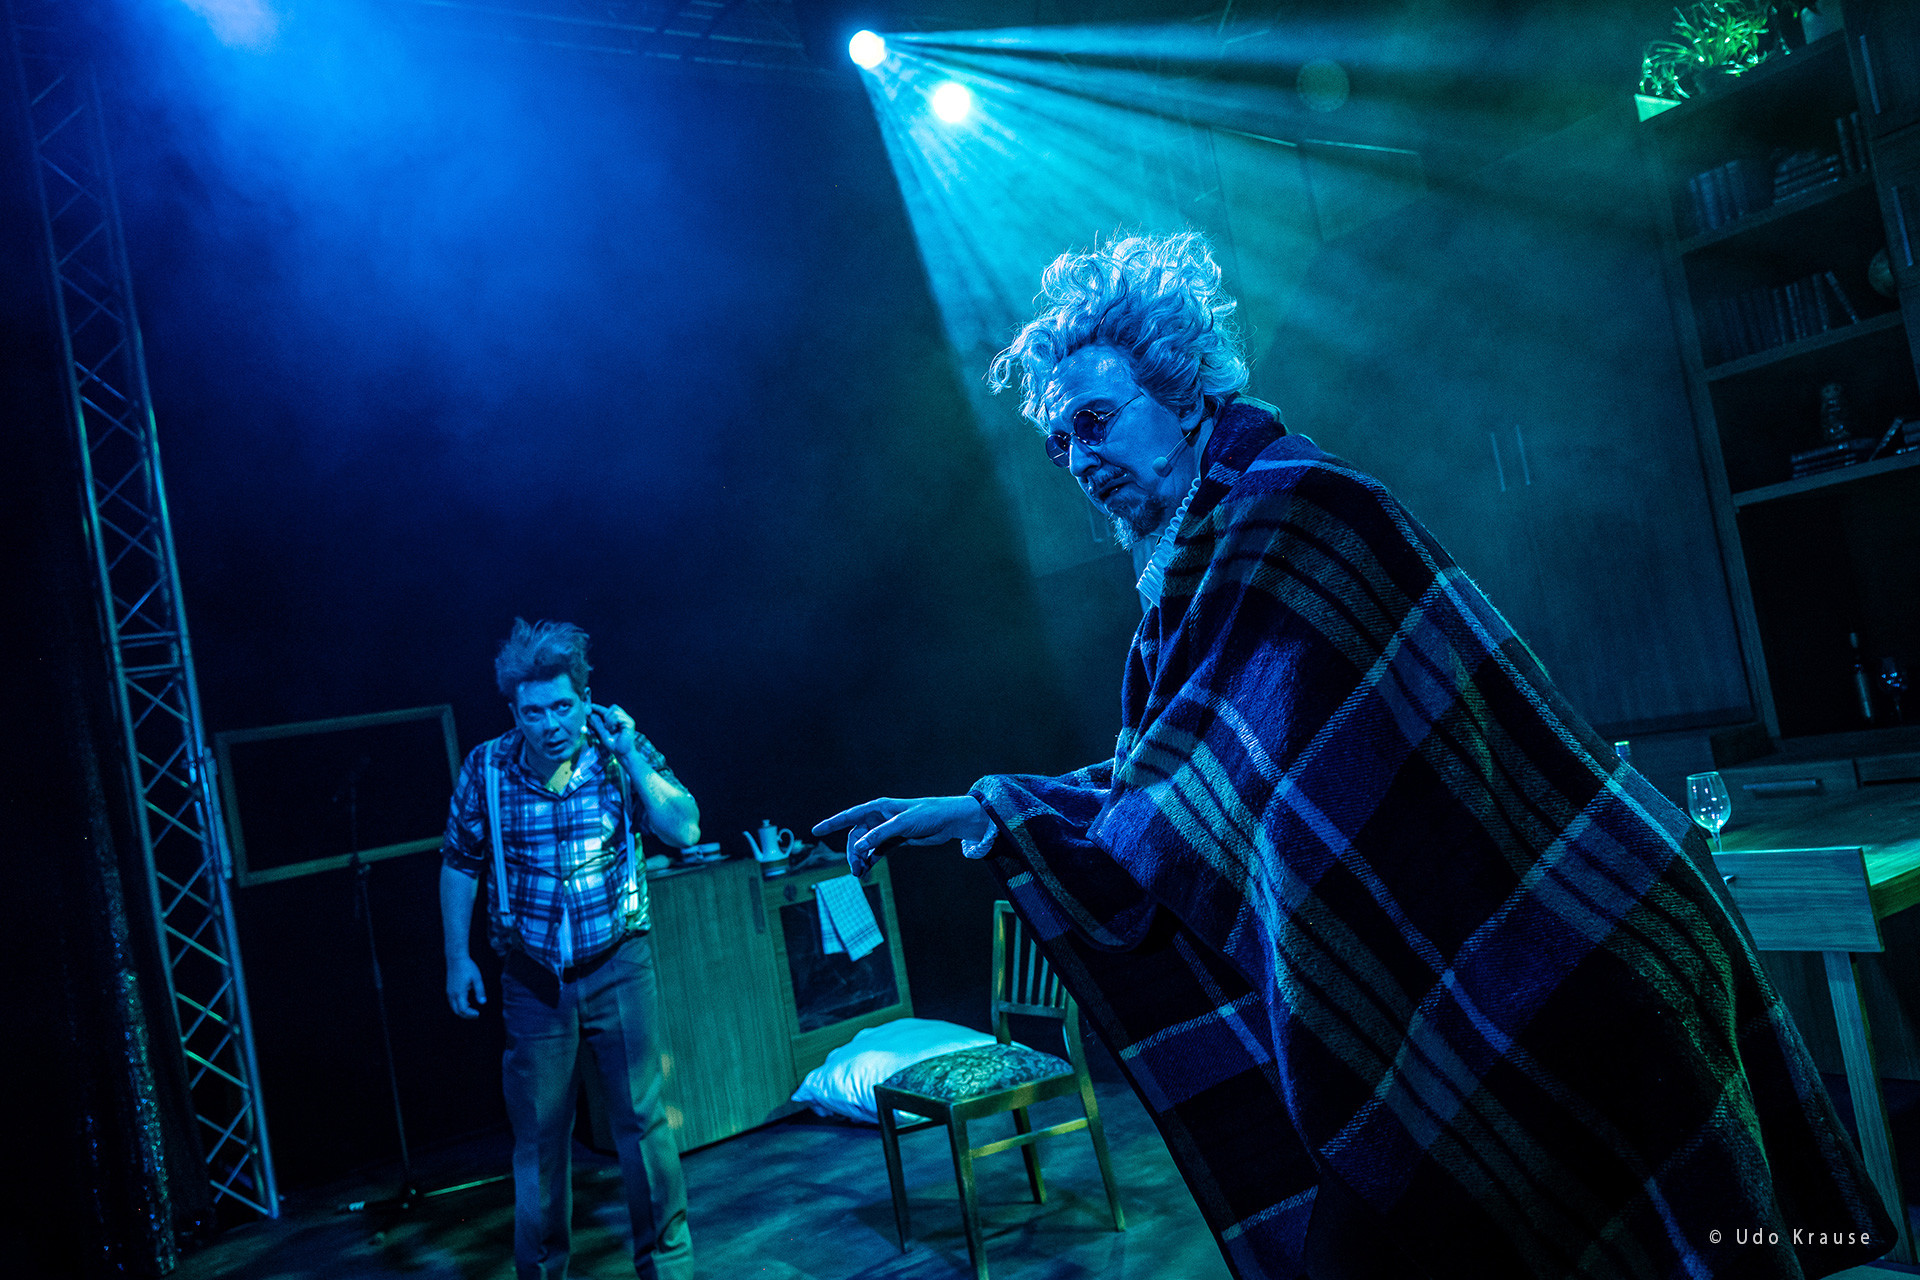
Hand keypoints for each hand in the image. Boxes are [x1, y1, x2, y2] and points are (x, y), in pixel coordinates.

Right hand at [446, 954, 485, 1018]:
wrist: (456, 958)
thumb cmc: (468, 967)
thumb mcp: (477, 978)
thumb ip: (480, 991)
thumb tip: (483, 1002)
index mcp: (459, 992)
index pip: (464, 1009)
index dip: (470, 1014)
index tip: (478, 1014)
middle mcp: (452, 994)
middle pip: (457, 1011)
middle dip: (466, 1015)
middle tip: (476, 1015)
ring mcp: (449, 992)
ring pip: (453, 1007)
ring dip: (462, 1011)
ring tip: (473, 1010)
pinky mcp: (448, 989)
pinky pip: (452, 1002)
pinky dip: (459, 1006)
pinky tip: (467, 1002)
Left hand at [588, 703, 638, 759]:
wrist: (622, 753)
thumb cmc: (614, 745)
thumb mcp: (602, 734)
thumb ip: (598, 724)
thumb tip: (591, 715)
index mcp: (617, 721)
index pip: (607, 710)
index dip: (599, 707)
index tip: (590, 705)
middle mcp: (623, 718)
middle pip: (613, 707)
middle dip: (606, 714)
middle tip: (606, 726)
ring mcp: (627, 720)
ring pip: (614, 711)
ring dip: (609, 720)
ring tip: (611, 730)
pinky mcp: (630, 723)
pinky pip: (617, 717)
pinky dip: (612, 723)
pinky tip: (613, 730)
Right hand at [813, 796, 990, 874]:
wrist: (949, 821)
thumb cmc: (928, 814)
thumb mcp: (903, 824)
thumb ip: (880, 835)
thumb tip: (860, 847)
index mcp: (879, 807)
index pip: (850, 815)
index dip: (832, 823)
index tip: (815, 831)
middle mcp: (880, 818)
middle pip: (857, 836)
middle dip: (853, 852)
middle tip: (856, 869)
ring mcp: (887, 830)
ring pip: (866, 845)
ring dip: (861, 859)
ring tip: (860, 873)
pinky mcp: (896, 840)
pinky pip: (877, 851)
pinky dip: (871, 860)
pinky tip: (867, 870)